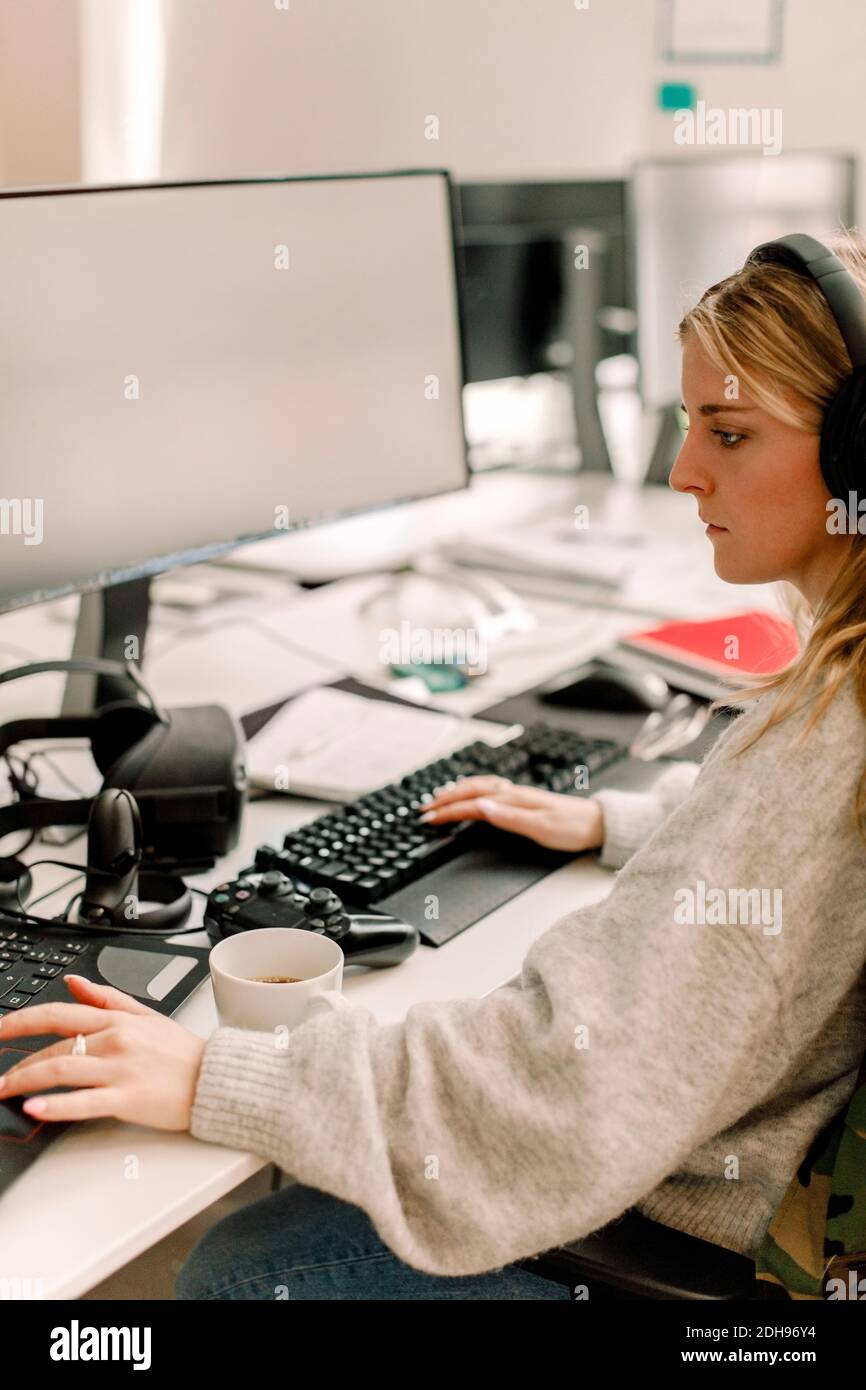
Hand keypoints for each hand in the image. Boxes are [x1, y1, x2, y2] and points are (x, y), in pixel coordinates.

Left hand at [0, 975, 205, 1129]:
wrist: (217, 1079)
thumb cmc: (183, 1053)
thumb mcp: (147, 1015)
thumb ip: (107, 998)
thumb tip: (74, 982)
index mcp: (117, 1021)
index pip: (58, 1014)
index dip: (20, 1021)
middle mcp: (115, 1041)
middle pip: (53, 1048)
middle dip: (15, 1063)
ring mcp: (120, 1070)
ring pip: (61, 1071)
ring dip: (23, 1081)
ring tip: (3, 1090)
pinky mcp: (127, 1099)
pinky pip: (84, 1101)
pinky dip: (55, 1106)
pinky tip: (34, 1108)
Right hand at [420, 775, 604, 852]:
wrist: (597, 824)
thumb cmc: (573, 828)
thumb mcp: (541, 828)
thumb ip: (510, 818)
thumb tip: (481, 807)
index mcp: (514, 799)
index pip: (473, 803)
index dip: (449, 810)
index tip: (429, 818)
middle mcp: (514, 793)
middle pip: (472, 791)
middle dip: (446, 799)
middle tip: (425, 809)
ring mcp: (519, 794)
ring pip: (480, 786)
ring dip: (457, 791)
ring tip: (440, 798)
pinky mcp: (524, 799)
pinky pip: (490, 788)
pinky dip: (473, 789)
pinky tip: (473, 793)